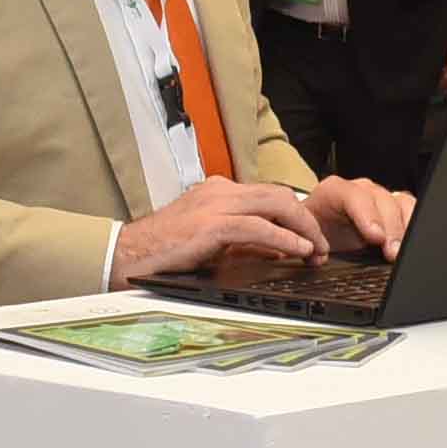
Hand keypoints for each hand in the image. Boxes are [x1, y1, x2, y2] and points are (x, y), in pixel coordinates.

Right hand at [108, 178, 321, 283]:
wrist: (124, 256)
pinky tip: (298, 251)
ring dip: (303, 228)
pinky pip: (257, 227)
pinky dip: (283, 238)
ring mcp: (214, 205)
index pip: (270, 195)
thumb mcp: (210, 243)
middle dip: (307, 220)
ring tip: (317, 251)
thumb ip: (244, 242)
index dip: (298, 216)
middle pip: (279, 195)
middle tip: (322, 247)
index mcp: (218, 193)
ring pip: (275, 204)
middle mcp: (219, 191)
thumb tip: (279, 250)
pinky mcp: (209, 225)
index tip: (312, 240)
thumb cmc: (163, 252)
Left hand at [311, 177, 418, 257]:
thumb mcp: (303, 235)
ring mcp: (379, 198)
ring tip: (402, 252)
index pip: (354, 196)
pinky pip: (410, 210)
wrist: (315, 229)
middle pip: (382, 200)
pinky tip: (411, 245)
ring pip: (400, 203)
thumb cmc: (310, 230)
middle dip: (390, 228)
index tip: (375, 237)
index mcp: (334, 191)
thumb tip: (315, 257)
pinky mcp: (393, 210)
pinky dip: (413, 227)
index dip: (367, 216)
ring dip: (405, 228)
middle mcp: (360, 190)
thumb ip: (308, 243)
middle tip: (392, 253)